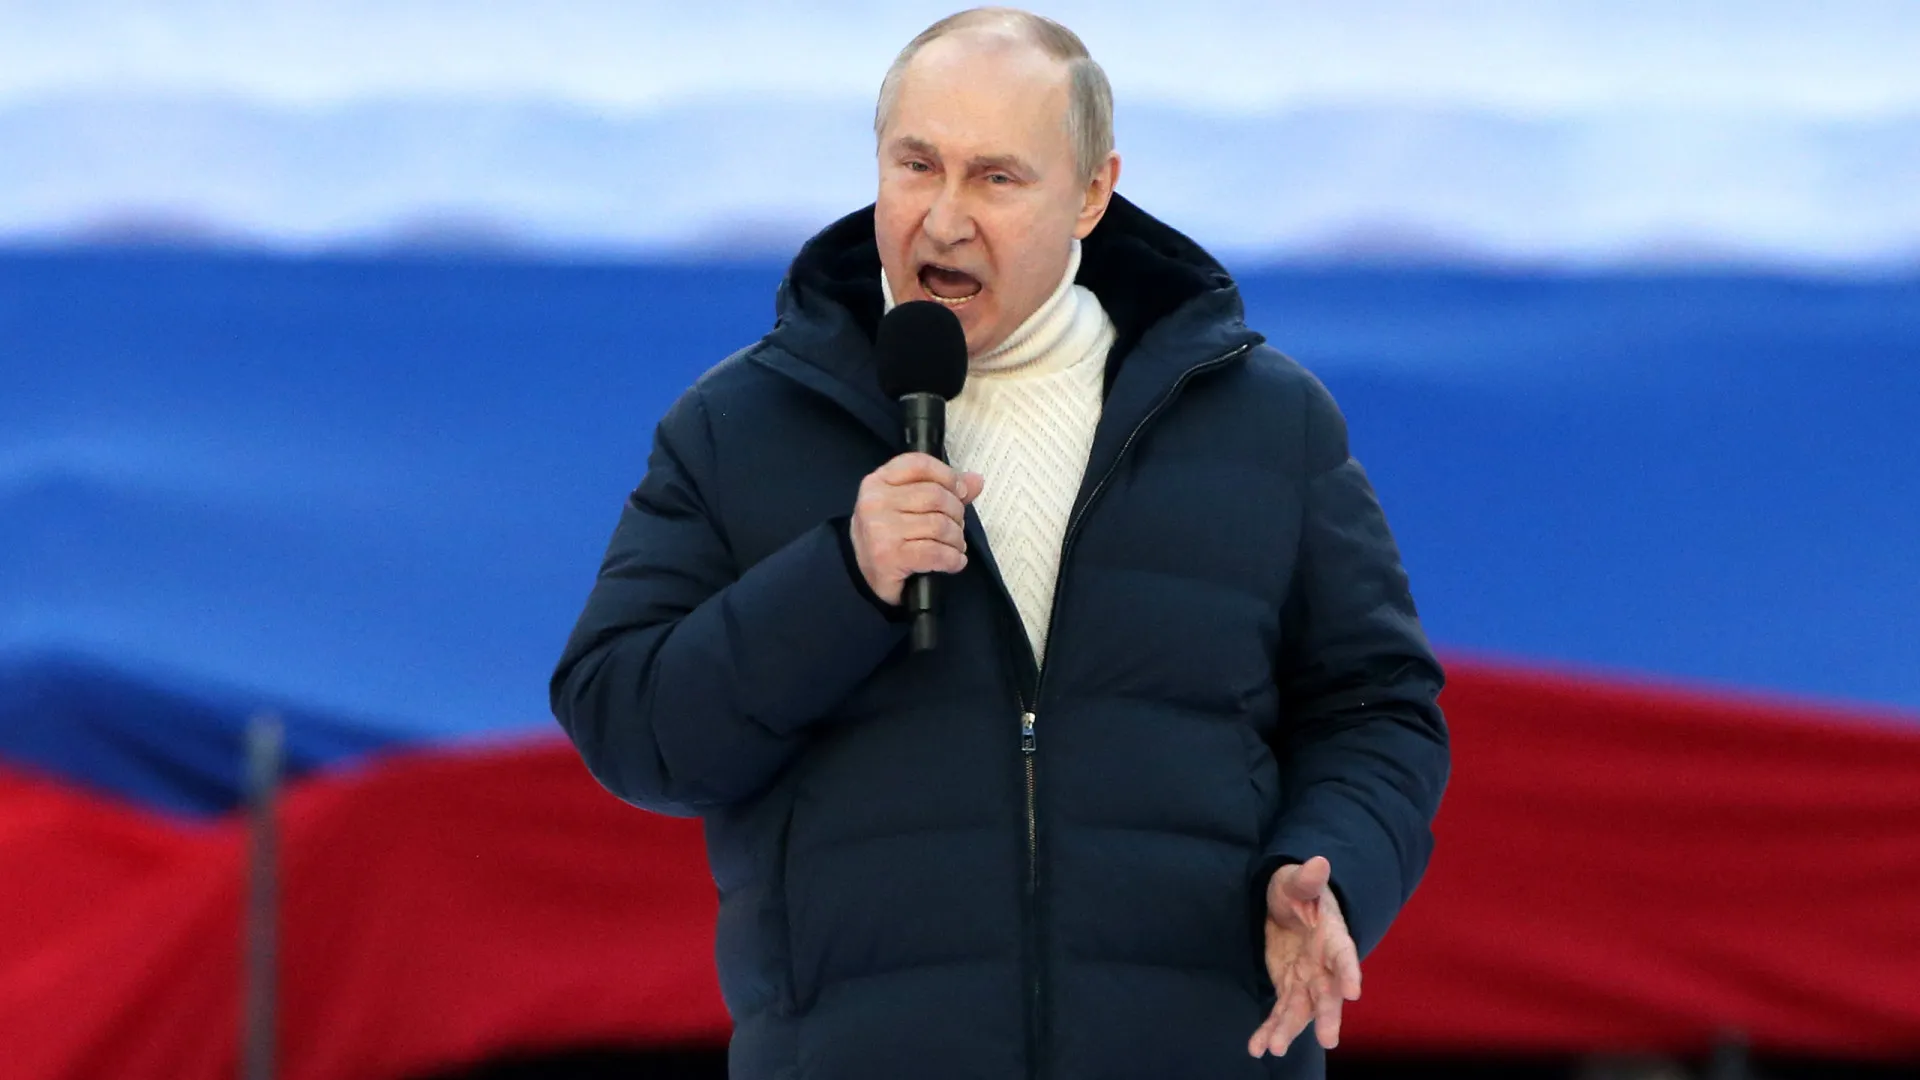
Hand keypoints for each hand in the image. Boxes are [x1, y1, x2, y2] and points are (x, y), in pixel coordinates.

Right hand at [849, 453, 982, 605]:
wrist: (862, 575)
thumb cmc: (887, 535)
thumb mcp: (907, 505)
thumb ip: (942, 489)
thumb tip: (976, 481)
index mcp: (878, 481)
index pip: (919, 464)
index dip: (947, 475)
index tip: (960, 492)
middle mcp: (875, 502)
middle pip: (935, 496)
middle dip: (956, 513)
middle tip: (956, 527)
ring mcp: (881, 529)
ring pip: (939, 525)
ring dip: (956, 539)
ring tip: (954, 546)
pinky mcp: (890, 556)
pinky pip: (936, 553)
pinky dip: (953, 559)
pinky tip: (954, 562)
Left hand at [1249, 855, 1361, 1057]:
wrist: (1287, 906)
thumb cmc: (1297, 890)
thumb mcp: (1297, 881)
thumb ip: (1307, 879)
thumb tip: (1319, 861)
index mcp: (1333, 937)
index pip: (1344, 955)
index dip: (1349, 972)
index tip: (1353, 992)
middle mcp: (1324, 965)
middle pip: (1328, 993)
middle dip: (1327, 1016)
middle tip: (1328, 1040)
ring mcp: (1306, 980)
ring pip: (1301, 1010)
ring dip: (1289, 1030)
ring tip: (1274, 1049)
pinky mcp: (1287, 988)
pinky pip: (1279, 1013)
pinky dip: (1269, 1030)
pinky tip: (1256, 1048)